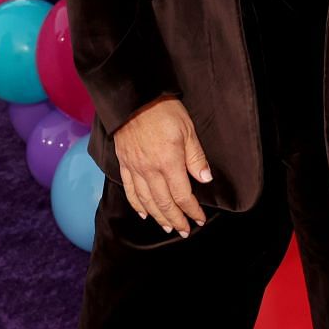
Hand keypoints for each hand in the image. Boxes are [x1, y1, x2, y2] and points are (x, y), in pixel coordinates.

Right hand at [112, 93, 210, 237]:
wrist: (133, 97)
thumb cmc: (163, 109)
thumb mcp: (187, 129)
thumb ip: (196, 156)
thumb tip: (205, 179)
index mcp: (169, 162)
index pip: (182, 195)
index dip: (192, 210)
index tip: (199, 219)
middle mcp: (150, 170)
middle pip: (163, 203)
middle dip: (176, 220)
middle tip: (184, 231)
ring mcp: (135, 168)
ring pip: (146, 201)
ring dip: (158, 217)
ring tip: (168, 227)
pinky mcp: (124, 163)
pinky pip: (130, 190)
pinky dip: (137, 205)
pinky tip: (143, 213)